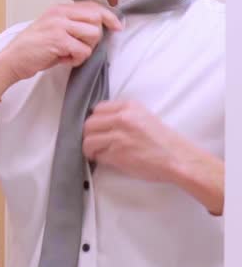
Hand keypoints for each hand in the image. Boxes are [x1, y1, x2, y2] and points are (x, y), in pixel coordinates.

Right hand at [0, 2, 120, 106]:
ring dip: (85, 49)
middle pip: (97, 19)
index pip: (92, 6)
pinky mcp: (58, 40)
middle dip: (95, 37)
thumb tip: (98, 27)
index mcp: (59, 9)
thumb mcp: (52, 29)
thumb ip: (71, 24)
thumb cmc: (32, 49)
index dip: (109, 17)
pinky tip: (63, 60)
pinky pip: (83, 50)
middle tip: (80, 47)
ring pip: (93, 35)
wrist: (11, 60)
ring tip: (69, 54)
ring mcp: (59, 25)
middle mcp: (60, 13)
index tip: (117, 27)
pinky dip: (76, 60)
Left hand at [83, 101, 224, 213]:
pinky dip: (99, 159)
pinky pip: (97, 155)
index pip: (98, 108)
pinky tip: (106, 160)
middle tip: (95, 143)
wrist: (178, 158)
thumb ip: (125, 116)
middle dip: (89, 135)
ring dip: (90, 149)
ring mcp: (119, 136)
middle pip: (89, 124)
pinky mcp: (117, 154)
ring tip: (97, 153)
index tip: (98, 129)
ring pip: (88, 140)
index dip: (96, 121)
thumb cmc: (164, 141)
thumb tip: (102, 123)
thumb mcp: (145, 117)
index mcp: (130, 106)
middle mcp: (122, 118)